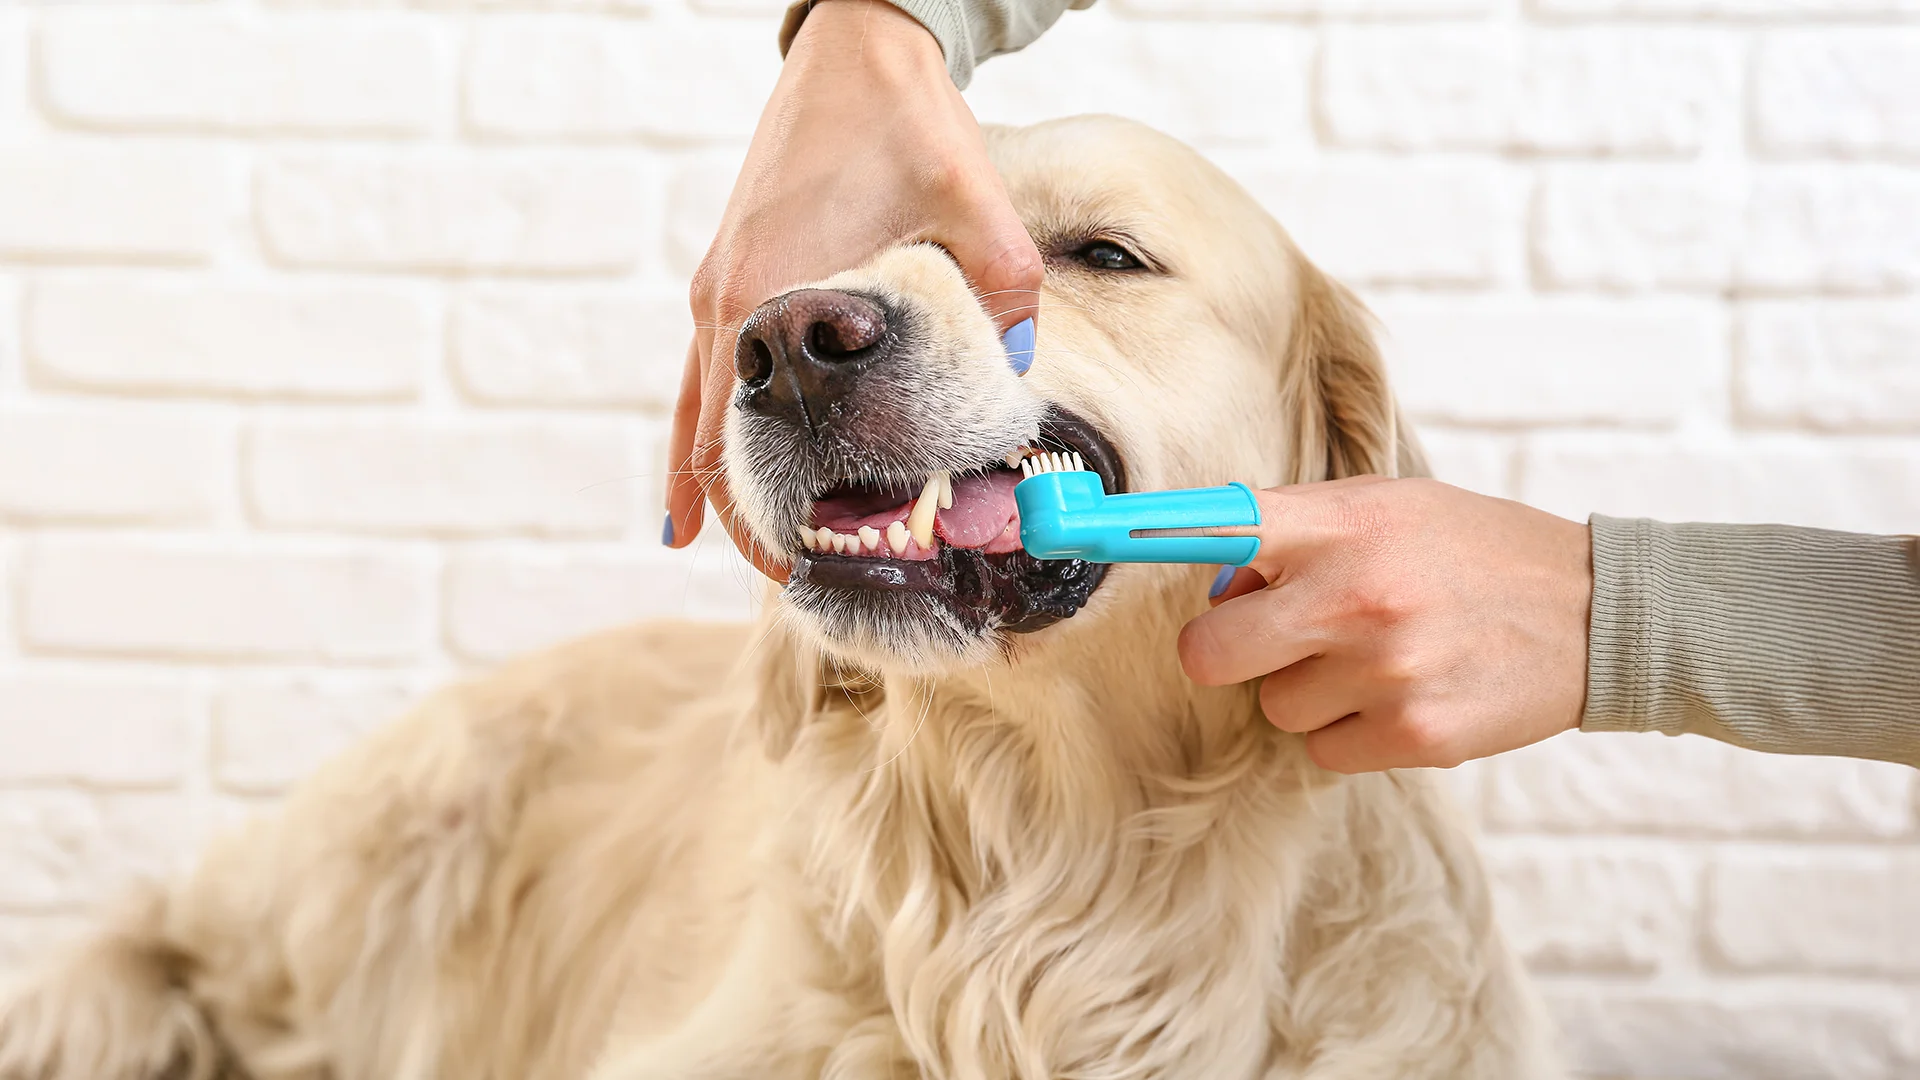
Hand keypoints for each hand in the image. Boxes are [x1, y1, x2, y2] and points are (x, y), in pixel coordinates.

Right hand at [664, 0, 1042, 578]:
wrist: (853, 44)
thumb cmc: (904, 118)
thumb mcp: (973, 198)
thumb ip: (1002, 286)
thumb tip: (1020, 371)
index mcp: (770, 295)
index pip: (747, 438)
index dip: (772, 512)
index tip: (811, 565)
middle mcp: (727, 303)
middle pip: (716, 444)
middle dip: (751, 519)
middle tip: (801, 579)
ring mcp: (718, 287)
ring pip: (700, 415)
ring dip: (724, 484)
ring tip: (756, 556)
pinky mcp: (730, 272)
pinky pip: (705, 376)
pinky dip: (707, 434)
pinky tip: (703, 486)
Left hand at [1179, 477, 1592, 772]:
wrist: (1597, 613)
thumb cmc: (1472, 554)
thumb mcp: (1390, 508)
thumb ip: (1297, 532)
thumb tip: (1213, 581)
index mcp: (1345, 523)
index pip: (1218, 527)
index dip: (1138, 534)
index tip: (1077, 531)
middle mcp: (1356, 593)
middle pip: (1211, 651)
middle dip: (1230, 652)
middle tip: (1276, 638)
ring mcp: (1385, 668)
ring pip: (1272, 707)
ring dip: (1308, 691)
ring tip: (1377, 657)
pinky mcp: (1415, 734)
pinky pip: (1321, 751)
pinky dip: (1350, 733)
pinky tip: (1403, 695)